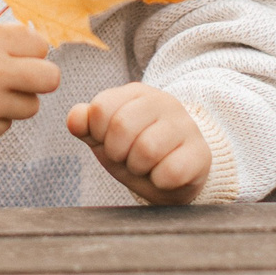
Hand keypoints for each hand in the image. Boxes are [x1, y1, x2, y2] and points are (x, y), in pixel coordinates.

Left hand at [67, 84, 212, 205]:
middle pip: (122, 126)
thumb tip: (74, 119)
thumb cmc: (135, 151)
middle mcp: (163, 102)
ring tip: (145, 166)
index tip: (109, 142)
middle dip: (117, 152)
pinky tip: (163, 176)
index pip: (101, 108)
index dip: (98, 134)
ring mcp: (185, 126)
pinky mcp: (201, 154)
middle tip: (127, 158)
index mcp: (136, 93)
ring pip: (147, 149)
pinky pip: (171, 172)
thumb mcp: (104, 137)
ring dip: (138, 167)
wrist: (174, 176)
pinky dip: (159, 181)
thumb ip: (86, 125)